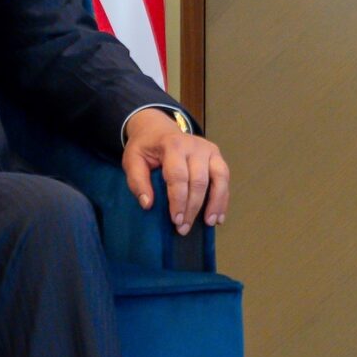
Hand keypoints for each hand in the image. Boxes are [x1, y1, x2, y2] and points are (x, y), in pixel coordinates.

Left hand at [123, 115, 231, 233]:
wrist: (158, 128)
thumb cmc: (145, 148)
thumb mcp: (132, 160)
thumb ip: (137, 181)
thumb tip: (148, 204)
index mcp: (173, 145)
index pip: (178, 176)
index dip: (178, 200)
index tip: (175, 220)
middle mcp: (195, 145)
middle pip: (200, 180)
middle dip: (193, 207)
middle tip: (184, 228)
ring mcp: (209, 149)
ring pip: (220, 177)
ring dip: (216, 203)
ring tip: (210, 223)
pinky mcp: (216, 156)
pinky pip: (225, 178)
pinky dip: (223, 198)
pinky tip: (219, 216)